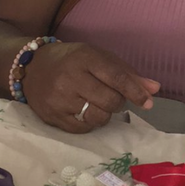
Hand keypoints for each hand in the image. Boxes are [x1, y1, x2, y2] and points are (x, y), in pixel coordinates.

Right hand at [22, 41, 160, 133]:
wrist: (31, 66)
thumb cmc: (70, 59)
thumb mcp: (96, 57)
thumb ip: (125, 73)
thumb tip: (154, 89)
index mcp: (83, 57)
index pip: (115, 76)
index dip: (134, 91)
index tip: (147, 102)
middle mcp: (70, 76)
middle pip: (109, 101)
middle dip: (117, 102)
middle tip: (111, 96)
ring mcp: (60, 97)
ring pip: (97, 117)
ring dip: (103, 113)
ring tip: (94, 102)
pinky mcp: (52, 116)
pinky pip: (82, 128)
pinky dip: (88, 122)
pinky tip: (81, 109)